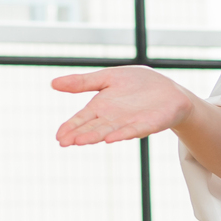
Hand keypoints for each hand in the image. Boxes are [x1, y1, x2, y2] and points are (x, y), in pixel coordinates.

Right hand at [52, 67, 194, 146]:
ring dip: (95, 137)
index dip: (70, 127)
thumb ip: (83, 82)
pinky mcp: (148, 124)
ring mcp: (130, 123)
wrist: (168, 90)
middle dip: (79, 135)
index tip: (59, 137)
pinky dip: (122, 134)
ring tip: (81, 142)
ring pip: (109, 131)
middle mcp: (113, 119)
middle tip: (64, 142)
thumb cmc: (136, 84)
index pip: (82, 119)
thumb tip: (52, 84)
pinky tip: (110, 138)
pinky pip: (134, 130)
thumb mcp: (107, 78)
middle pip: (93, 128)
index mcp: (101, 108)